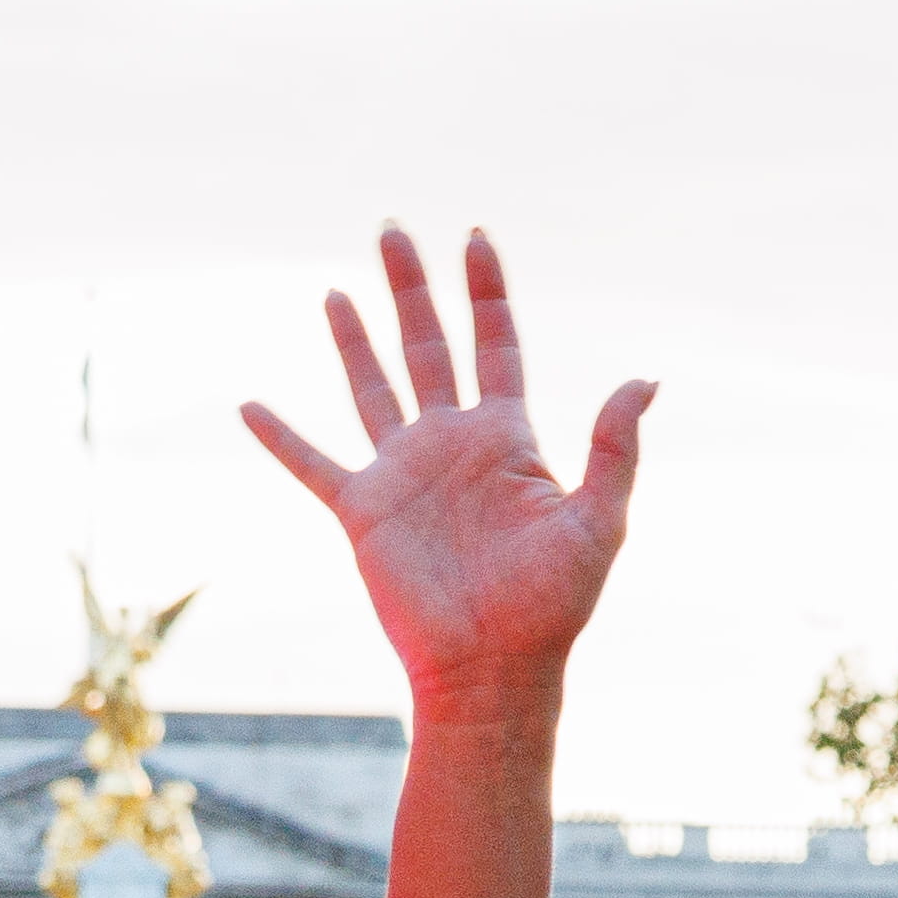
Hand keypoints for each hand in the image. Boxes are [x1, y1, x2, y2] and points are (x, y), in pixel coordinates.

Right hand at [243, 228, 651, 703]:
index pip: (496, 346)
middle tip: (393, 228)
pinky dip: (281, 438)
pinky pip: (313, 465)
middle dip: (412, 289)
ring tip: (339, 292)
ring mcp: (405, 475)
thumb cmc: (553, 606)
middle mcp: (452, 445)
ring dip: (354, 340)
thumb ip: (614, 449)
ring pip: (374, 388)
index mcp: (507, 440)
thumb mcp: (598, 522)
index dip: (487, 292)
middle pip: (428, 347)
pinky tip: (250, 407)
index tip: (476, 237)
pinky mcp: (365, 511)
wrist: (495, 668)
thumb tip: (647, 379)